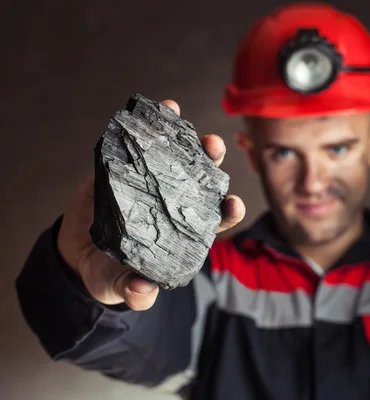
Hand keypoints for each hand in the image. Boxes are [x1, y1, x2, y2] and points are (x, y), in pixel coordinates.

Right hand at [57, 99, 245, 310]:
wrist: (75, 249)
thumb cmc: (107, 272)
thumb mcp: (116, 285)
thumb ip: (133, 291)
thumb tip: (143, 291)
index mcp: (183, 233)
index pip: (212, 222)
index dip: (226, 212)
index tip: (234, 204)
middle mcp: (175, 203)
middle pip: (202, 182)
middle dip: (211, 164)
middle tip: (214, 146)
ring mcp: (155, 182)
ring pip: (179, 158)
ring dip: (189, 140)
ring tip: (189, 122)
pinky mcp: (131, 167)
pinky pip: (146, 144)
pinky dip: (157, 126)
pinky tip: (165, 108)